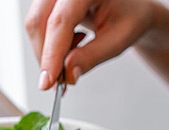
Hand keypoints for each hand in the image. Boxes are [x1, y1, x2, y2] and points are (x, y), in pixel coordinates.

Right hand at [25, 0, 156, 88]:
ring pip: (35, 24)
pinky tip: (72, 46)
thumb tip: (67, 74)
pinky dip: (50, 45)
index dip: (51, 54)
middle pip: (39, 21)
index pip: (60, 21)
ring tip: (75, 58)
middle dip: (46, 57)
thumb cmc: (131, 16)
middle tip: (60, 82)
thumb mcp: (119, 39)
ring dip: (48, 52)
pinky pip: (39, 24)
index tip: (48, 82)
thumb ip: (92, 56)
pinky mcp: (51, 1)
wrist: (133, 7)